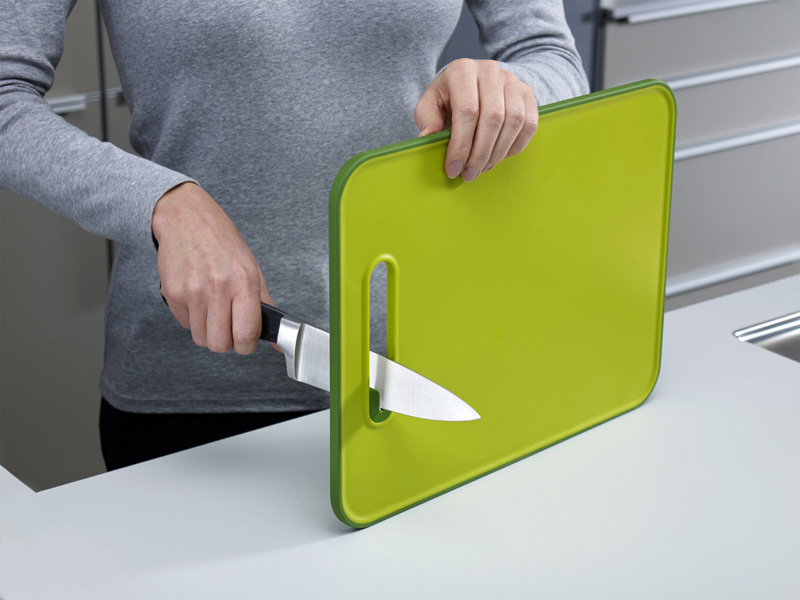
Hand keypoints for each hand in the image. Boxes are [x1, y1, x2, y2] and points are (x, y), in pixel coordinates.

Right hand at [152, 182, 271, 354]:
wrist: (185, 217)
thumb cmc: (222, 241)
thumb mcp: (252, 267)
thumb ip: (264, 305)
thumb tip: (277, 342)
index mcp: (244, 281)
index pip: (246, 334)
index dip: (247, 346)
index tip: (246, 341)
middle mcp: (218, 287)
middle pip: (220, 344)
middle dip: (226, 342)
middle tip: (229, 327)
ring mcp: (192, 291)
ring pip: (200, 338)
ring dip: (208, 331)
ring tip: (212, 309)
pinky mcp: (172, 293)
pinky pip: (184, 325)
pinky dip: (192, 319)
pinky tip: (197, 298)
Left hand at [414, 58, 538, 181]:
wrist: (472, 83)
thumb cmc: (448, 98)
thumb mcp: (429, 105)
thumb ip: (428, 120)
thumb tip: (428, 138)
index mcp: (462, 70)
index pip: (467, 111)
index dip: (461, 145)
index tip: (453, 168)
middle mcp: (490, 70)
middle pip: (493, 118)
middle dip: (480, 153)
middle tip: (469, 174)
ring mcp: (512, 80)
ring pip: (514, 121)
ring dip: (498, 152)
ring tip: (482, 168)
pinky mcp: (527, 93)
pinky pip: (529, 124)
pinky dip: (516, 146)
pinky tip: (499, 157)